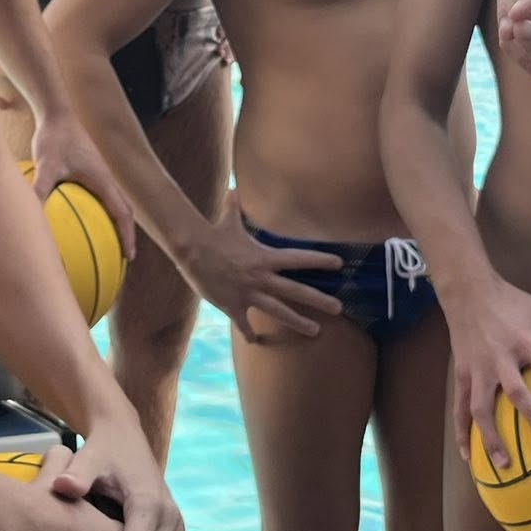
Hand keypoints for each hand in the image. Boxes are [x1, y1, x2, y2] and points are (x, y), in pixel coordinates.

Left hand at [31, 112, 138, 262]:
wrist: (57, 113)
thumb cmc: (53, 138)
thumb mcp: (45, 165)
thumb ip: (40, 189)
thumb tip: (33, 216)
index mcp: (103, 180)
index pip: (122, 213)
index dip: (128, 236)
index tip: (129, 257)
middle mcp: (106, 178)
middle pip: (123, 211)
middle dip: (125, 234)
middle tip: (121, 256)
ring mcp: (99, 174)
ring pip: (112, 203)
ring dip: (114, 223)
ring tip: (105, 244)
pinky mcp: (90, 170)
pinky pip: (99, 196)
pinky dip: (97, 211)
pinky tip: (78, 220)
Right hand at [175, 195, 343, 342]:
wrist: (191, 250)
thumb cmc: (212, 234)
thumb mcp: (228, 220)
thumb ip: (234, 206)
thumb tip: (233, 189)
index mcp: (265, 257)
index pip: (299, 259)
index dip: (320, 261)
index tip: (339, 264)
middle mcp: (261, 278)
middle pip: (296, 291)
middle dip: (319, 300)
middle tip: (339, 308)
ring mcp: (248, 294)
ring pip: (279, 312)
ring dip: (298, 322)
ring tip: (315, 331)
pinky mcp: (232, 306)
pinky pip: (244, 324)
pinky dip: (249, 333)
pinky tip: (255, 341)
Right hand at [448, 275, 530, 472]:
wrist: (467, 293)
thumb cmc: (515, 302)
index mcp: (523, 340)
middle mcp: (499, 357)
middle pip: (516, 392)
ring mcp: (477, 369)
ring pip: (481, 409)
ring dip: (492, 438)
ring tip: (506, 466)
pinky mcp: (462, 376)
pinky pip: (460, 410)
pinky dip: (462, 435)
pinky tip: (469, 459)